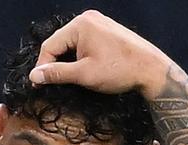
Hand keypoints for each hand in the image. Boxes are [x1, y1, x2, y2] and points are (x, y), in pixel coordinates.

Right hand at [29, 10, 174, 97]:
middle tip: (53, 83)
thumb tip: (34, 76)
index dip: (43, 66)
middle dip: (57, 63)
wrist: (152, 70)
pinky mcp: (107, 30)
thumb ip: (57, 74)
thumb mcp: (85, 75)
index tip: (39, 84)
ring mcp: (99, 23)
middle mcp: (89, 19)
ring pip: (73, 43)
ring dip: (69, 61)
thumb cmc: (120, 71)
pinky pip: (86, 42)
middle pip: (61, 42)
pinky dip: (81, 56)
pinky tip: (86, 69)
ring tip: (72, 78)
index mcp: (81, 25)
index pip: (50, 45)